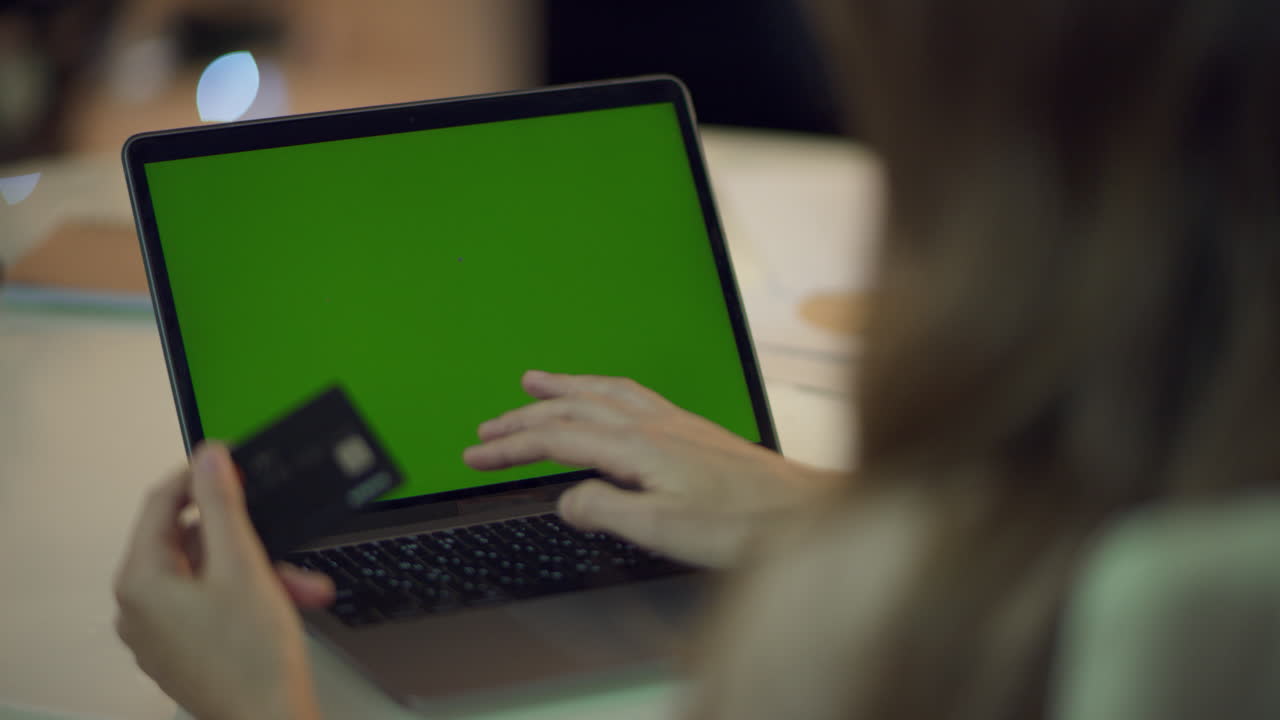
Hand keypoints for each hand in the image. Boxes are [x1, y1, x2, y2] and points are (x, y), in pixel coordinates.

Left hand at [114, 443, 333, 719]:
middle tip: (278, 530)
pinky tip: (289, 601)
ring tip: (301, 583)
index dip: (201, 476)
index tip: (232, 463)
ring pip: (210, 575)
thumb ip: (224, 504)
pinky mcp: (184, 649)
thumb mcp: (243, 566)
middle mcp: (140, 608)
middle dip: (248, 538)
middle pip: (192, 542)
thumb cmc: (252, 663)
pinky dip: (250, 595)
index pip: (162, 502)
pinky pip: (213, 603)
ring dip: (260, 570)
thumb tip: (210, 458)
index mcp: (140, 582)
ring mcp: (160, 632)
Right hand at [464, 371, 846, 568]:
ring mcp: (674, 421)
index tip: (476, 455)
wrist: (803, 512)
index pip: (557, 438)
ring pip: (602, 392)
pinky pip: (631, 394)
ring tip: (533, 382)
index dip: (511, 446)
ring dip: (561, 388)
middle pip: (572, 409)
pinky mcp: (692, 428)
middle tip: (486, 430)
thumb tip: (565, 499)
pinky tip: (604, 396)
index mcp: (637, 446)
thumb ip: (607, 510)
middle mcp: (652, 424)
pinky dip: (601, 389)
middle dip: (523, 418)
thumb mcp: (664, 529)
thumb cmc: (743, 525)